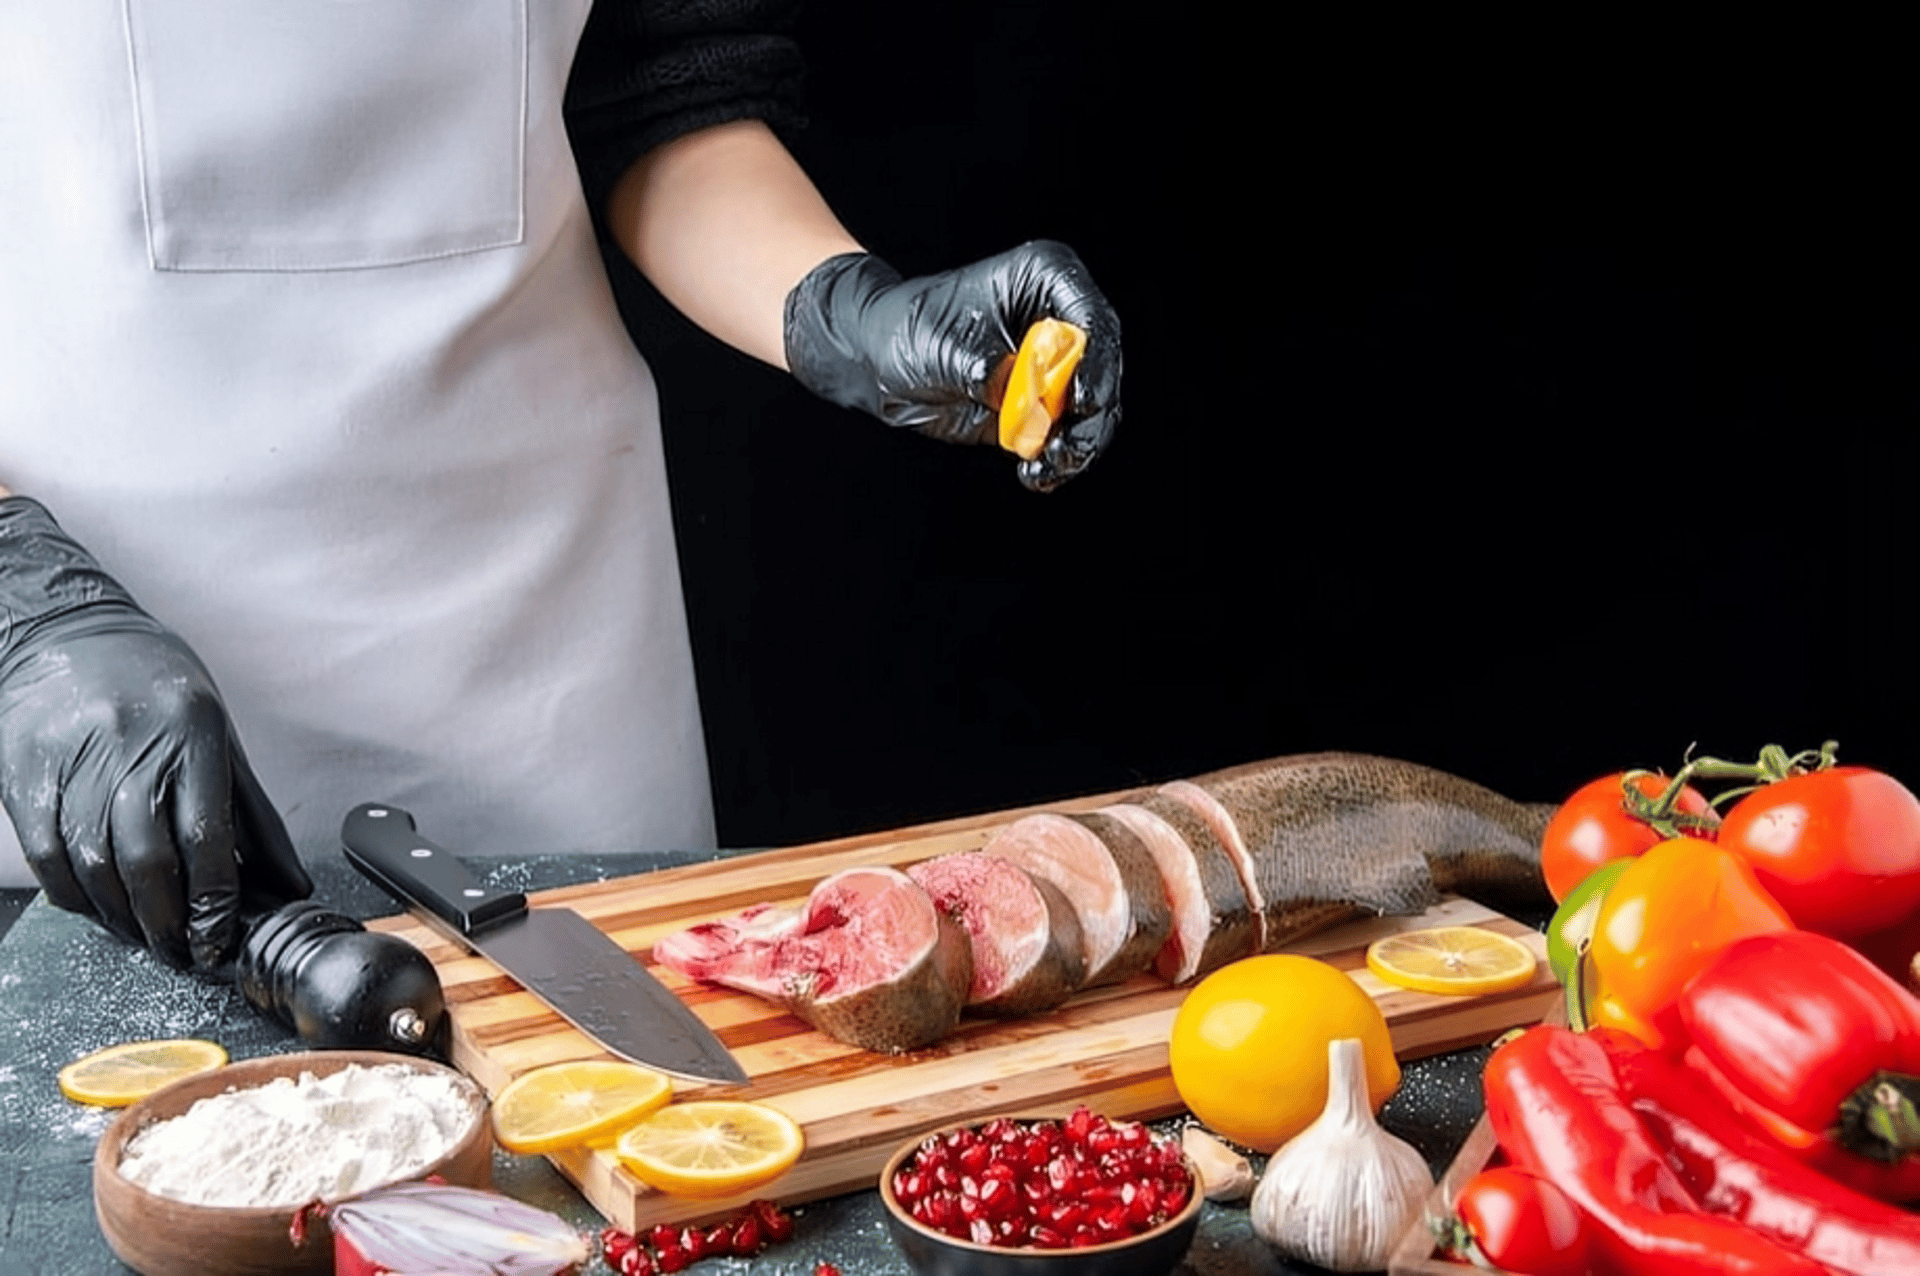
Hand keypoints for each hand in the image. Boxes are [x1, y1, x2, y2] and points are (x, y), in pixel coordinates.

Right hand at [0, 498, 310, 969]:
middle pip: (146, 859)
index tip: (219, 938)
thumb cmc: (157, 689)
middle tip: (183, 952)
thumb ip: (253, 816)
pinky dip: (75, 895)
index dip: (214, 900)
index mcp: (192, 734)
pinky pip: (48, 854)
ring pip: (95, 864)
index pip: (206, 835)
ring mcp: (73, 760)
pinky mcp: (25, 774)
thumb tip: (287, 886)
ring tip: (146, 938)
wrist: (68, 635)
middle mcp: (131, 746)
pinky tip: (98, 907)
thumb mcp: (221, 737)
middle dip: (167, 922)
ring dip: (122, 918)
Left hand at [783, 240, 1120, 490]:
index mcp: (1045, 280)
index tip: (1082, 400)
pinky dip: (1058, 459)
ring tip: (1044, 469)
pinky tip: (1036, 475)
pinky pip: (1067, 435)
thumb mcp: (943, 344)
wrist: (879, 361)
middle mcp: (1060, 319)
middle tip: (1065, 449)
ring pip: (1094, 411)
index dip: (1097, 363)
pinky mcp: (1042, 404)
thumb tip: (1019, 395)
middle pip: (1103, 370)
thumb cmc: (908, 329)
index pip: (1092, 320)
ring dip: (1077, 446)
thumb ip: (985, 367)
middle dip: (1091, 416)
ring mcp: (1055, 364)